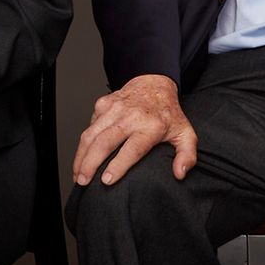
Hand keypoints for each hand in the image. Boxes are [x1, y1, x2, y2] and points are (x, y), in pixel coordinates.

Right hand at [73, 74, 196, 185]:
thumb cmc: (167, 113)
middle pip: (105, 142)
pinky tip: (82, 158)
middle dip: (90, 163)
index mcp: (151, 126)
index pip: (132, 148)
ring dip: (81, 156)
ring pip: (90, 134)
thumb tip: (179, 174)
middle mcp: (130, 116)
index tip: (106, 181)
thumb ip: (187, 156)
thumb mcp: (185, 133)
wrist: (153, 83)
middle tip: (83, 181)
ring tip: (77, 175)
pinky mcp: (102, 105)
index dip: (118, 165)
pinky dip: (83, 144)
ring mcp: (113, 109)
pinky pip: (89, 126)